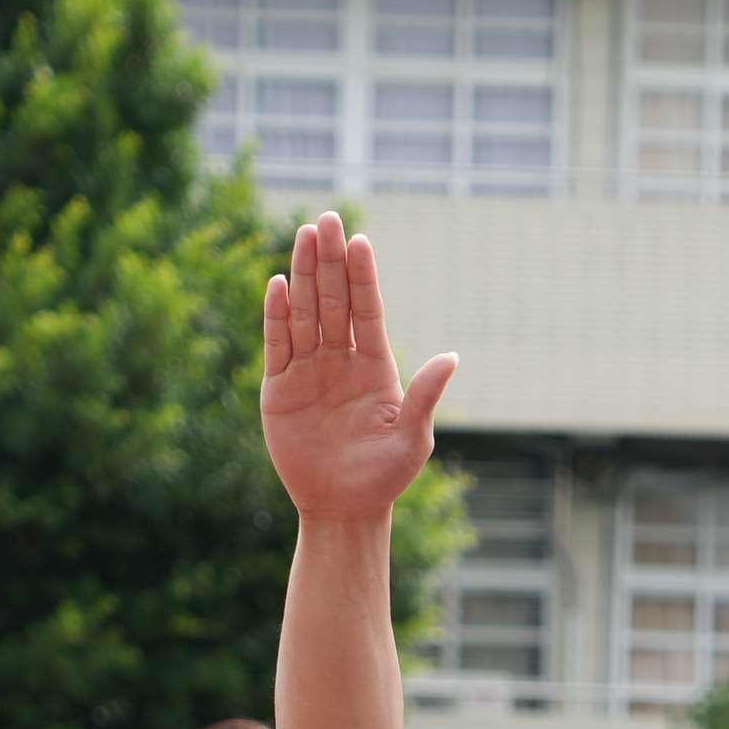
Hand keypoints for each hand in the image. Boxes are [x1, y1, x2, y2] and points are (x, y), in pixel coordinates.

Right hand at [259, 214, 456, 525]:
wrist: (342, 509)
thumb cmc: (384, 478)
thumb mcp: (412, 439)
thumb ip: (425, 396)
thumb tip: (451, 357)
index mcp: (374, 366)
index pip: (367, 310)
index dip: (362, 276)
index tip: (360, 241)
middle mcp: (340, 360)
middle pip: (333, 300)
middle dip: (329, 261)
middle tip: (327, 219)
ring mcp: (308, 371)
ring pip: (304, 313)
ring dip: (302, 275)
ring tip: (303, 235)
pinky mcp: (279, 389)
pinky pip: (277, 345)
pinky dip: (276, 316)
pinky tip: (278, 285)